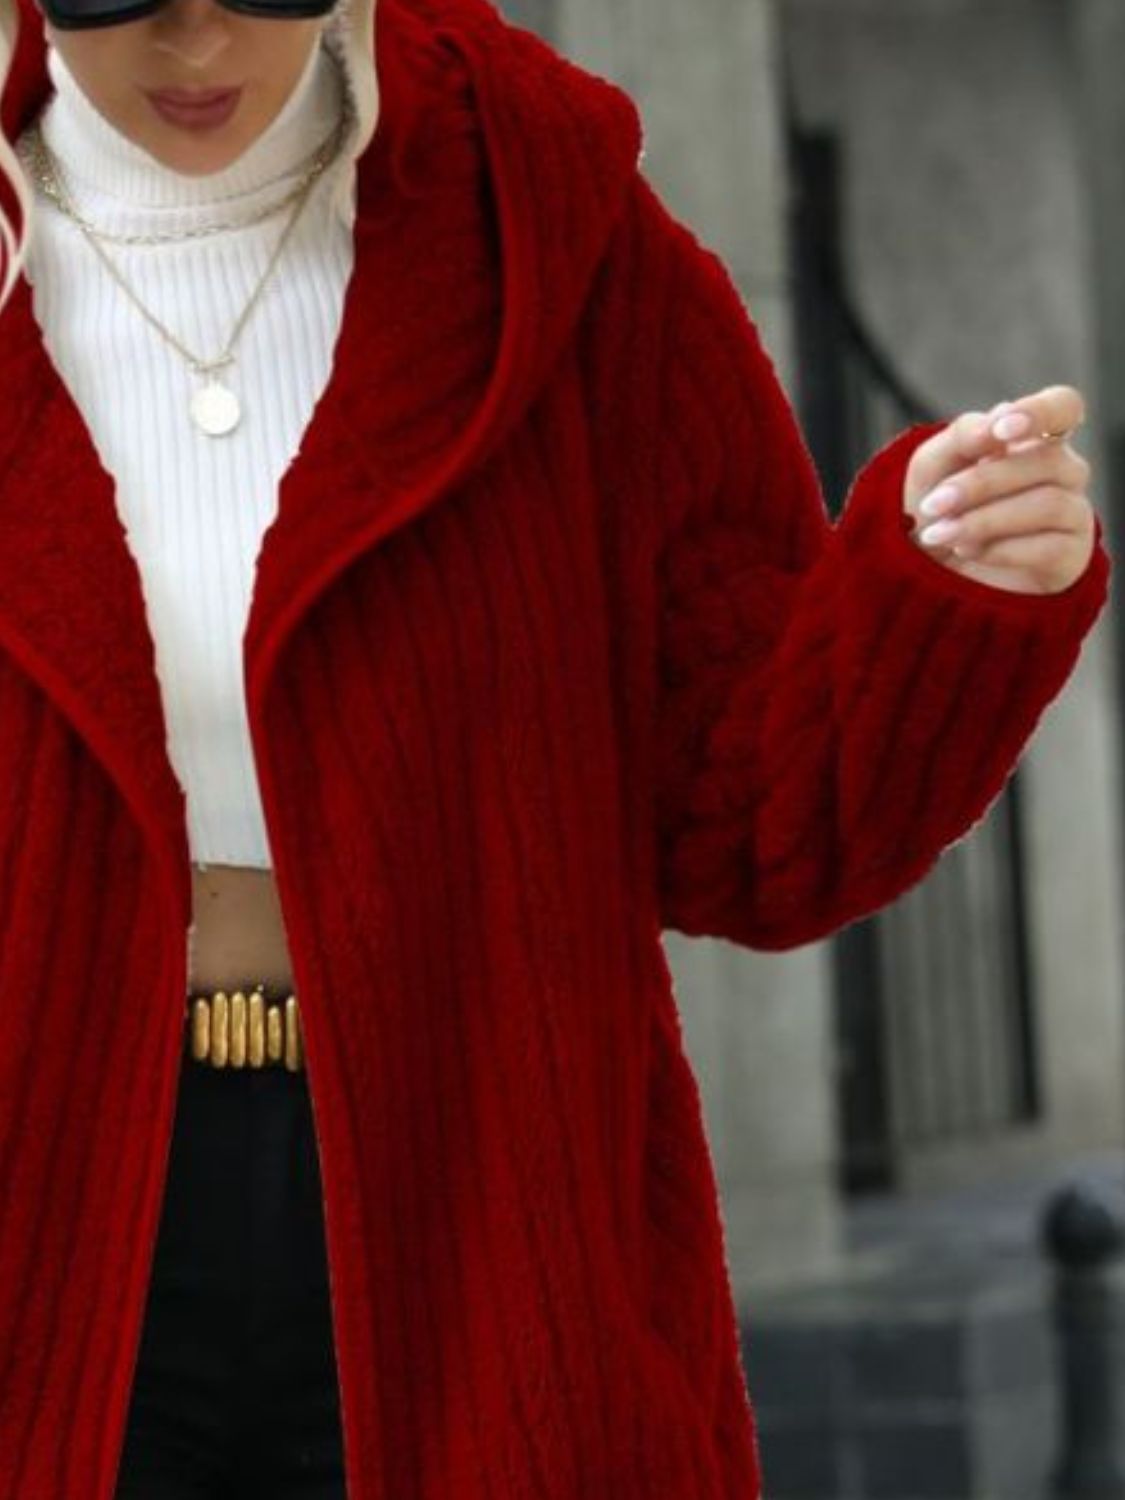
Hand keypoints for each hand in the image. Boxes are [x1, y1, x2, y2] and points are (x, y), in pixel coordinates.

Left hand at [902, 385, 1096, 594]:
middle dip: (982, 483)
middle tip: (934, 504)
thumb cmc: (939, 508)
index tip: (1001, 429)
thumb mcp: (934, 465)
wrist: (930, 573)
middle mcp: (1063, 472)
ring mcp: (1073, 514)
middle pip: (1047, 460)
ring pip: (1049, 503)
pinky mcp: (1070, 557)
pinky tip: (968, 551)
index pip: (1063, 406)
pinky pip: (1048, 548)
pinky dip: (999, 550)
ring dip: (984, 520)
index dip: (1039, 412)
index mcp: (1034, 438)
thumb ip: (963, 435)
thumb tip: (996, 418)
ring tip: (941, 534)